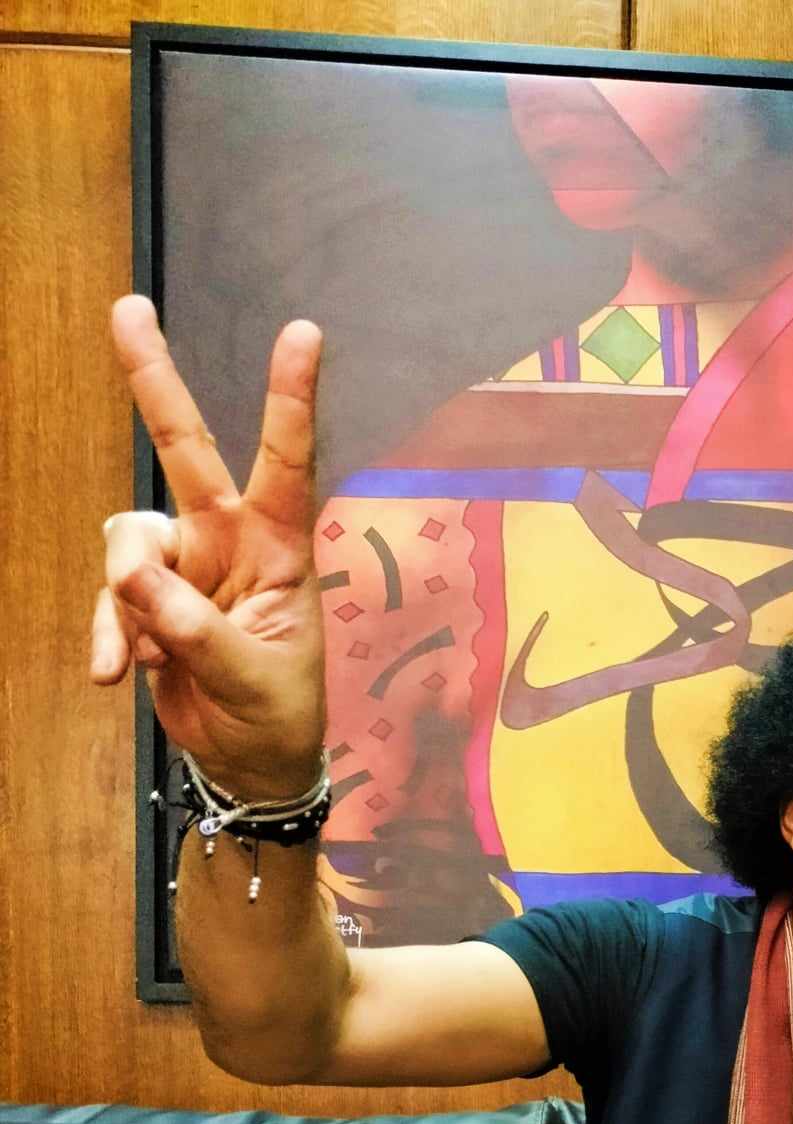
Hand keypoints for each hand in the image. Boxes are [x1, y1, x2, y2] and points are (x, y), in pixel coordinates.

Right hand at [92, 295, 327, 800]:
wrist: (248, 767)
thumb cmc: (277, 718)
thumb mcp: (252, 680)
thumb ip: (196, 630)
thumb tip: (134, 577)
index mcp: (280, 552)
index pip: (288, 464)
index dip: (291, 399)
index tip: (303, 332)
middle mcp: (230, 544)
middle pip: (185, 449)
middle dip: (154, 381)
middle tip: (129, 307)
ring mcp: (184, 568)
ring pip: (128, 541)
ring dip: (128, 600)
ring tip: (151, 658)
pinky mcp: (147, 601)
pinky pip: (110, 596)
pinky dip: (108, 634)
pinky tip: (114, 675)